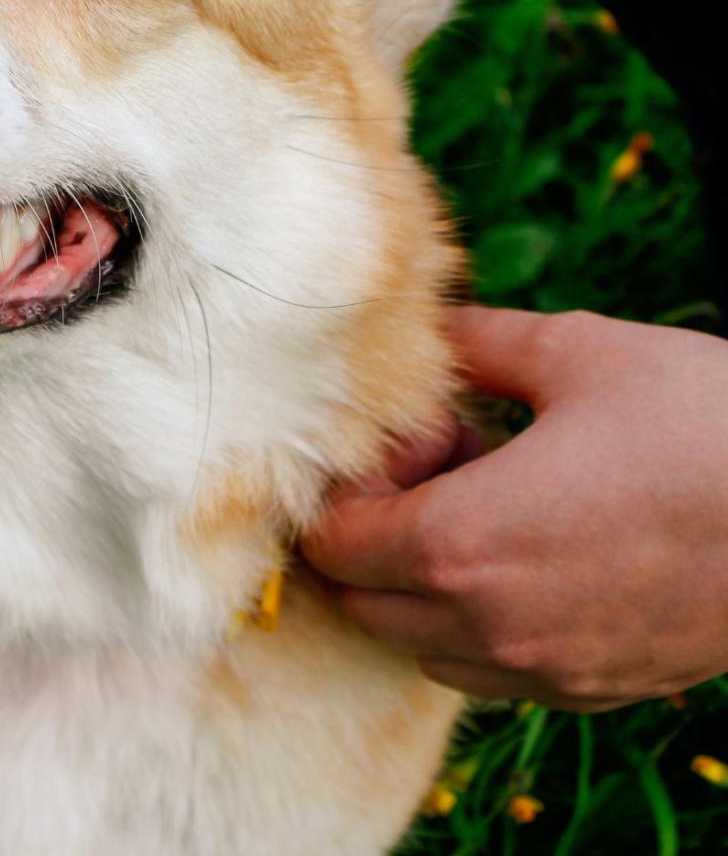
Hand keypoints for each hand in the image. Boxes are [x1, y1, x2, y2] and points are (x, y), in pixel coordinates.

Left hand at [302, 306, 727, 711]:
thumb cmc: (705, 426)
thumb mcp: (581, 353)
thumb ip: (479, 343)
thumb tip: (430, 329)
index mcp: (458, 542)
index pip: (329, 543)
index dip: (348, 489)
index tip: (410, 446)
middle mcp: (483, 625)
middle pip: (358, 600)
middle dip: (373, 538)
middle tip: (444, 472)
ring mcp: (540, 670)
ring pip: (418, 642)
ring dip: (421, 587)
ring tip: (490, 514)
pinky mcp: (591, 689)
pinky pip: (489, 673)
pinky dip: (477, 626)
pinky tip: (535, 559)